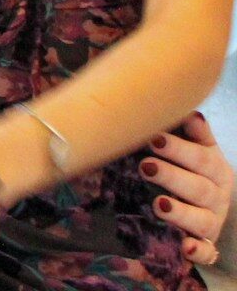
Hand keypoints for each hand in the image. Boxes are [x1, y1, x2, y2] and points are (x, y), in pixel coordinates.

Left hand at [142, 111, 230, 266]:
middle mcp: (217, 196)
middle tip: (145, 166)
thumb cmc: (193, 170)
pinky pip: (206, 252)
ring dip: (181, 213)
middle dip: (172, 176)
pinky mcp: (207, 246)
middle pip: (198, 187)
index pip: (201, 158)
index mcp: (215, 169)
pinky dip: (197, 251)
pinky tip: (185, 247)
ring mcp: (212, 222)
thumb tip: (189, 111)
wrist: (210, 209)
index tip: (153, 138)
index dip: (179, 149)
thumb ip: (194, 131)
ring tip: (158, 205)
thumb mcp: (198, 149)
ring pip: (201, 220)